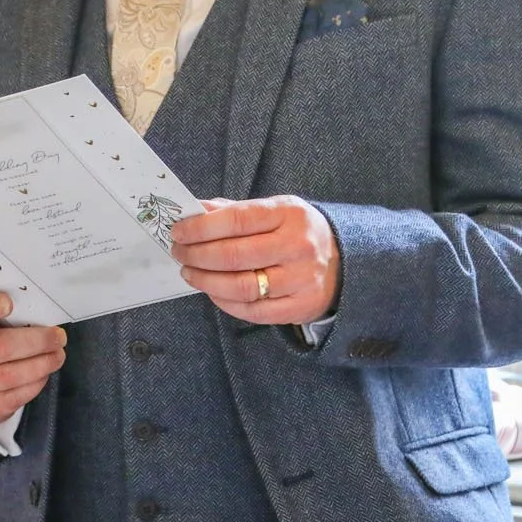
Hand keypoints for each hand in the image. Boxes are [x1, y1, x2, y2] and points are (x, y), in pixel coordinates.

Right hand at [0, 292, 67, 425]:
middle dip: (36, 342)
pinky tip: (43, 374)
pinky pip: (10, 399)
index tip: (8, 303)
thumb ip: (7, 312)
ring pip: (8, 376)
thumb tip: (42, 313)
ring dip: (41, 366)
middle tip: (58, 337)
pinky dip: (33, 386)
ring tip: (56, 356)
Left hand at [169, 196, 340, 325]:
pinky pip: (253, 311)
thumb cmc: (296, 233)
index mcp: (288, 214)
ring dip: (206, 281)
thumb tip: (193, 210)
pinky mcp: (300, 307)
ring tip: (189, 273)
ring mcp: (300, 279)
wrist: (344, 262)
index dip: (200, 227)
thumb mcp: (274, 211)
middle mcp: (297, 246)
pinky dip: (224, 302)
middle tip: (179, 253)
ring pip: (241, 286)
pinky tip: (212, 292)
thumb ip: (233, 211)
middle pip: (234, 255)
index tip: (178, 232)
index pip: (236, 219)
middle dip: (197, 255)